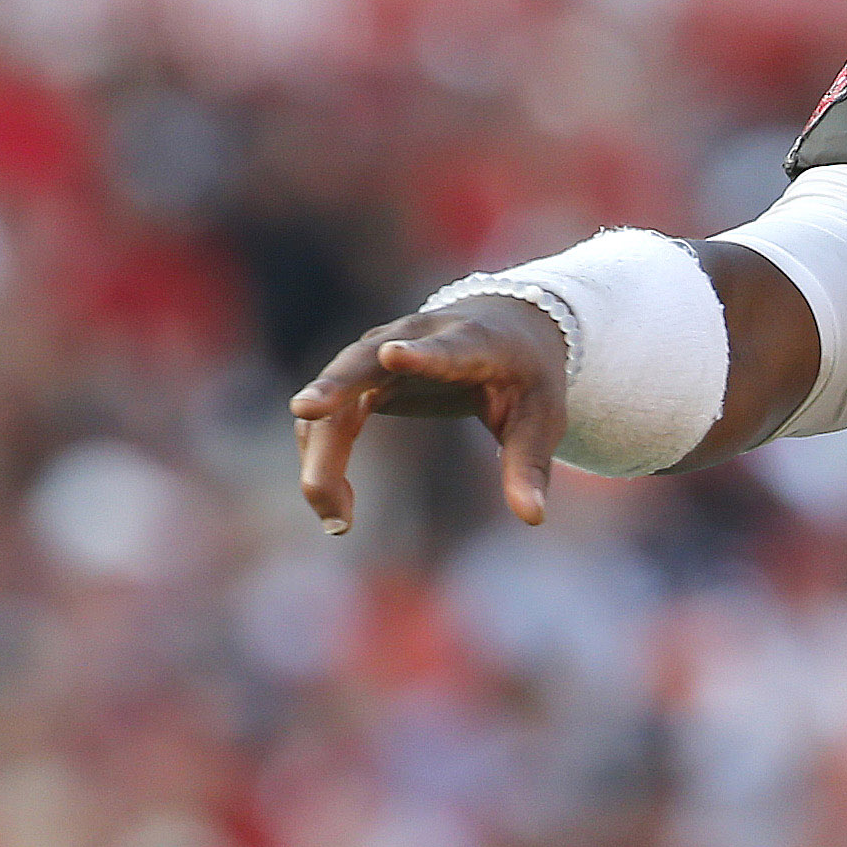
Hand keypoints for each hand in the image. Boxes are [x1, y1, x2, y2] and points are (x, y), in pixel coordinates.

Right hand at [290, 295, 567, 533]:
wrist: (504, 326)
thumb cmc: (526, 375)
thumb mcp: (541, 419)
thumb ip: (530, 465)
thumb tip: (532, 518)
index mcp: (471, 343)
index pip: (445, 349)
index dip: (421, 355)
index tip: (394, 355)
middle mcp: (413, 338)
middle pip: (364, 362)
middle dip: (335, 385)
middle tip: (305, 410)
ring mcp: (378, 353)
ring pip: (333, 397)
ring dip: (323, 454)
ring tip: (337, 519)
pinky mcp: (360, 376)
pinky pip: (328, 418)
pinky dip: (323, 460)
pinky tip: (336, 509)